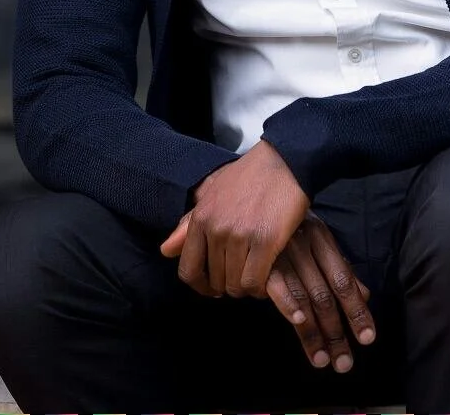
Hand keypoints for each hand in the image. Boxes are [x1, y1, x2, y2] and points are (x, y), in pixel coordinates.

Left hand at [159, 140, 309, 297]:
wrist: (285, 162)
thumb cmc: (250, 176)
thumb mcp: (213, 192)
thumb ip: (189, 224)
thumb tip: (165, 251)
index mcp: (201, 217)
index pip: (189, 270)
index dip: (201, 286)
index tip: (214, 287)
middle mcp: (216, 228)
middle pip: (215, 281)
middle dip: (228, 283)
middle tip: (242, 272)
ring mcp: (240, 236)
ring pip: (235, 285)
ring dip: (246, 287)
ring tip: (256, 273)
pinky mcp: (265, 241)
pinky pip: (254, 282)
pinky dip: (259, 287)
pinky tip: (266, 275)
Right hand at [266, 212, 375, 373]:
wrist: (258, 187)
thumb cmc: (290, 219)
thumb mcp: (318, 236)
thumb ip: (339, 266)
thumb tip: (365, 296)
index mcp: (322, 240)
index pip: (344, 281)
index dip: (356, 311)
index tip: (367, 339)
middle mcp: (305, 246)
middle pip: (325, 296)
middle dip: (335, 332)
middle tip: (344, 364)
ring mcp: (281, 253)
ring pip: (302, 298)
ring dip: (313, 333)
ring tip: (322, 361)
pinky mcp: (259, 259)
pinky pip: (275, 285)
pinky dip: (288, 303)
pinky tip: (298, 322)